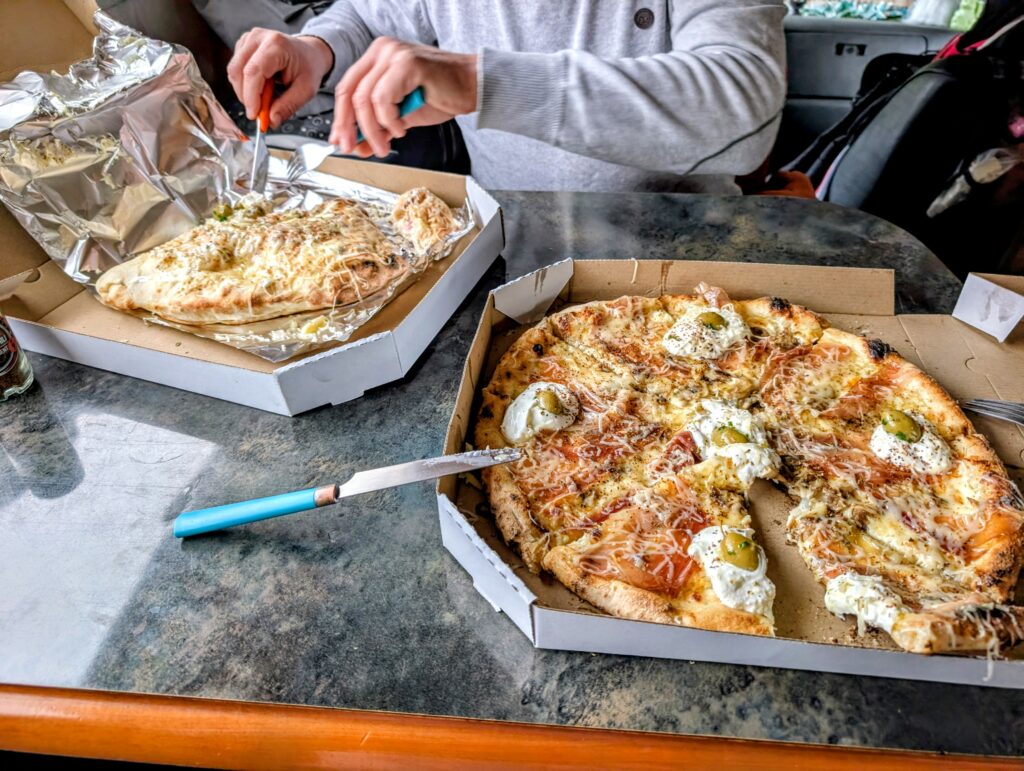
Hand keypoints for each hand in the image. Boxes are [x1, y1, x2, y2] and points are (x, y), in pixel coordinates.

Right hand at [227, 29, 333, 128]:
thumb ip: (288, 106)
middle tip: (260, 113)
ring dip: (245, 91)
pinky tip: (261, 87)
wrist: (309, 53)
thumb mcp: (306, 90)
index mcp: (277, 45)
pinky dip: (244, 84)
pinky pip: (236, 69)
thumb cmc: (308, 68)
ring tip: (265, 97)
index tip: (254, 115)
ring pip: (234, 71)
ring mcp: (249, 39)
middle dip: (246, 96)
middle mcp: (258, 37)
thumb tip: (271, 121)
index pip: (254, 71)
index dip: (250, 95)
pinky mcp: (243, 45)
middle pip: (238, 71)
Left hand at [331, 38, 476, 157]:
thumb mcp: (402, 116)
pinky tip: (402, 128)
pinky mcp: (407, 63)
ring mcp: (393, 54)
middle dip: (349, 126)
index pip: (347, 89)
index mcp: (376, 58)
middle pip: (350, 92)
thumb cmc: (443, 95)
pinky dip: (389, 120)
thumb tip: (358, 146)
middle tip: (354, 148)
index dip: (341, 118)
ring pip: (365, 99)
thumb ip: (378, 127)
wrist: (473, 87)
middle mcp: (382, 51)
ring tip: (386, 145)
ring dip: (373, 130)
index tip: (341, 141)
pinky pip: (384, 98)